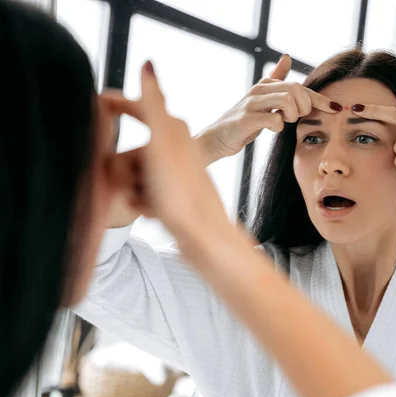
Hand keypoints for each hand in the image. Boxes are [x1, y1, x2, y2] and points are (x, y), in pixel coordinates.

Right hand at [110, 61, 231, 248]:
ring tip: (145, 202)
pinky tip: (152, 213)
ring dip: (132, 188)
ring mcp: (175, 172)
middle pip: (130, 149)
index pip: (137, 108)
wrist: (205, 236)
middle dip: (122, 168)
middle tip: (132, 185)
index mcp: (174, 130)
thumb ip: (152, 105)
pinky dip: (142, 202)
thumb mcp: (161, 143)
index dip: (114, 105)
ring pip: (134, 173)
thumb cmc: (182, 191)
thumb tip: (148, 64)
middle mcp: (178, 148)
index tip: (93, 103)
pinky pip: (143, 193)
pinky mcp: (175, 193)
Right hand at [200, 54, 337, 161]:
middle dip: (305, 105)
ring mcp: (252, 103)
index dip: (320, 98)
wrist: (218, 137)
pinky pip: (274, 120)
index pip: (300, 87)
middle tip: (298, 117)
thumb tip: (286, 56)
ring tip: (285, 122)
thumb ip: (275, 79)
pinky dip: (278, 127)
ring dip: (292, 115)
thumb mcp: (262, 98)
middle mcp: (260, 89)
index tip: (336, 108)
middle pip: (296, 89)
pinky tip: (272, 129)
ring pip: (287, 101)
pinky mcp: (247, 119)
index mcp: (267, 84)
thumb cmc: (245, 121)